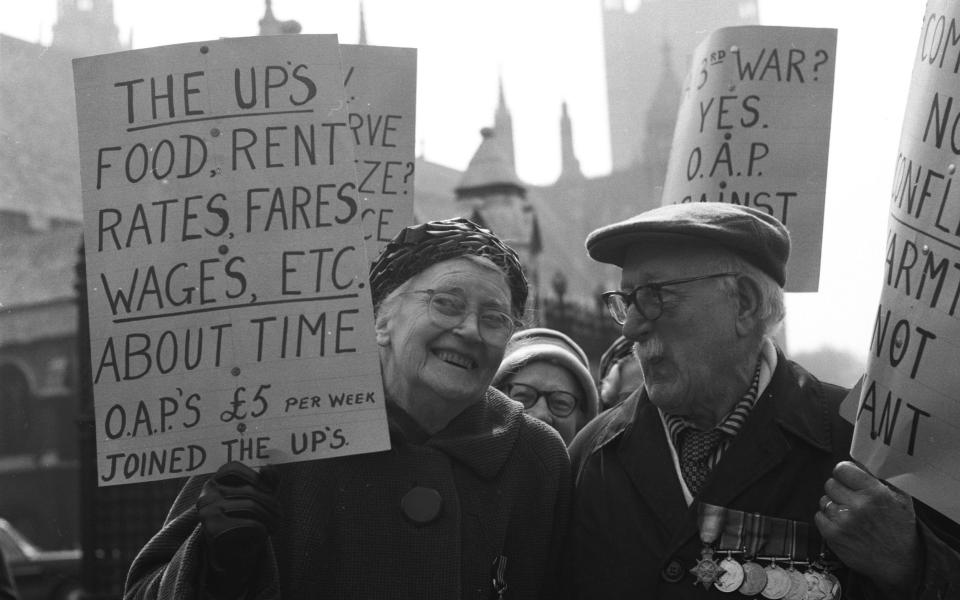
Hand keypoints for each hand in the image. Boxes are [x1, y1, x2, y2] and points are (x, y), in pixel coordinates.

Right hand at [196, 461, 280, 594]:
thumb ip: (266, 480)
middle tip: (279, 517)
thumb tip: (267, 468)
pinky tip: (261, 536)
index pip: (234, 468)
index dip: (256, 479)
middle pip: (249, 490)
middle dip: (271, 504)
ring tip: (274, 527)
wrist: (234, 557)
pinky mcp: (214, 531)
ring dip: (270, 519)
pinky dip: (262, 531)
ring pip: (251, 506)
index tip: (268, 492)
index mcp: (213, 483)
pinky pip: (250, 525)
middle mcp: (206, 496)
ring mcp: (207, 513)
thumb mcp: (260, 497)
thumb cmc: (247, 521)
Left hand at [814, 461, 918, 594]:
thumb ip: (879, 478)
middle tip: (851, 499)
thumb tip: (858, 463)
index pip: (842, 469)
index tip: (849, 478)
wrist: (899, 563)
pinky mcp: (832, 535)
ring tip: (850, 514)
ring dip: (834, 505)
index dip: (845, 473)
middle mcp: (857, 505)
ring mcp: (843, 521)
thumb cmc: (900, 529)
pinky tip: (843, 525)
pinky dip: (828, 519)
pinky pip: (819, 516)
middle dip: (839, 489)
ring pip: (824, 499)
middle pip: (830, 483)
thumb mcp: (900, 498)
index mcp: (875, 492)